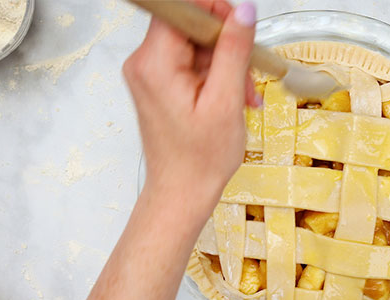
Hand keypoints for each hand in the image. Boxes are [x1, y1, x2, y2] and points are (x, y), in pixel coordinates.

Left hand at [123, 0, 259, 209]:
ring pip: (195, 46)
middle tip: (245, 77)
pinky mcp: (158, 84)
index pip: (182, 8)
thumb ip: (234, 49)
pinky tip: (229, 98)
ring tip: (241, 96)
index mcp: (155, 64)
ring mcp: (149, 74)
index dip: (214, 12)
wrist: (181, 192)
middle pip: (191, 27)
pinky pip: (191, 64)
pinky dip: (215, 77)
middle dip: (226, 47)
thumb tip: (243, 11)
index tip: (238, 29)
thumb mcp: (226, 101)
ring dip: (225, 66)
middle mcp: (144, 63)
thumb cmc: (198, 160)